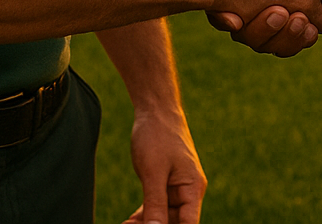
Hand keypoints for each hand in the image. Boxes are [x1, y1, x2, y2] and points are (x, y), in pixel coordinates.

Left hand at [124, 108, 205, 223]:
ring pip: (163, 217)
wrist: (155, 110)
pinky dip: (144, 216)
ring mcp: (176, 189)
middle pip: (175, 222)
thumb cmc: (157, 136)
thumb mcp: (153, 172)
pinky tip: (129, 221)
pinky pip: (156, 207)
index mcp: (192, 189)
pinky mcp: (164, 184)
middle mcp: (188, 192)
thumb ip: (155, 204)